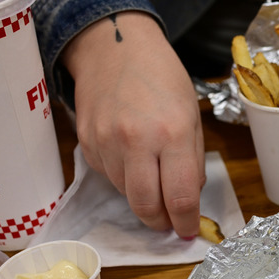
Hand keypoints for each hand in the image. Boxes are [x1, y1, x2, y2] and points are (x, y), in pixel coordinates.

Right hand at [62, 11, 205, 238]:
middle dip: (160, 222)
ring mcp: (106, 142)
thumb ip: (192, 160)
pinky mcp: (86, 142)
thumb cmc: (163, 80)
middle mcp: (137, 141)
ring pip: (125, 193)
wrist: (117, 48)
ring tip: (153, 178)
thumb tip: (189, 199)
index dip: (185, 221)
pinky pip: (107, 175)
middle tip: (170, 222)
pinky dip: (122, 177)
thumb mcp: (192, 117)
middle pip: (146, 205)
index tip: (188, 230)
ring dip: (142, 196)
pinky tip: (131, 157)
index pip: (180, 196)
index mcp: (173, 133)